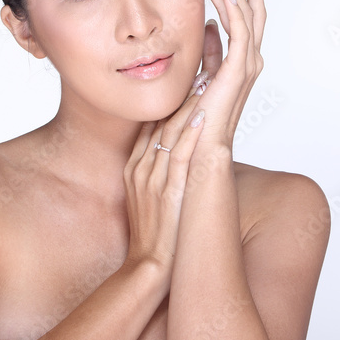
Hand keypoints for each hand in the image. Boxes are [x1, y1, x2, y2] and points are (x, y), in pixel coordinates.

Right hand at [121, 87, 205, 273]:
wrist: (146, 269)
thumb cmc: (153, 237)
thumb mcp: (148, 198)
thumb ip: (155, 174)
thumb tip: (170, 157)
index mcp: (134, 168)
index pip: (150, 126)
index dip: (167, 103)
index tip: (185, 82)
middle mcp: (140, 168)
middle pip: (159, 123)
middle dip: (179, 96)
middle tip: (198, 70)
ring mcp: (151, 179)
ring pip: (169, 133)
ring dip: (188, 105)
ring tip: (205, 81)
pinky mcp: (166, 191)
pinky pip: (178, 155)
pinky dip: (190, 133)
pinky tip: (202, 115)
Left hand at [187, 0, 266, 149]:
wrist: (198, 152)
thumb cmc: (196, 124)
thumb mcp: (200, 77)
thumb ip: (208, 53)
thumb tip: (210, 27)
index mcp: (239, 63)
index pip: (243, 19)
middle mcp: (248, 62)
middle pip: (249, 12)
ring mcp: (246, 66)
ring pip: (244, 16)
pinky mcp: (238, 71)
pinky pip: (239, 33)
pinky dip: (234, 9)